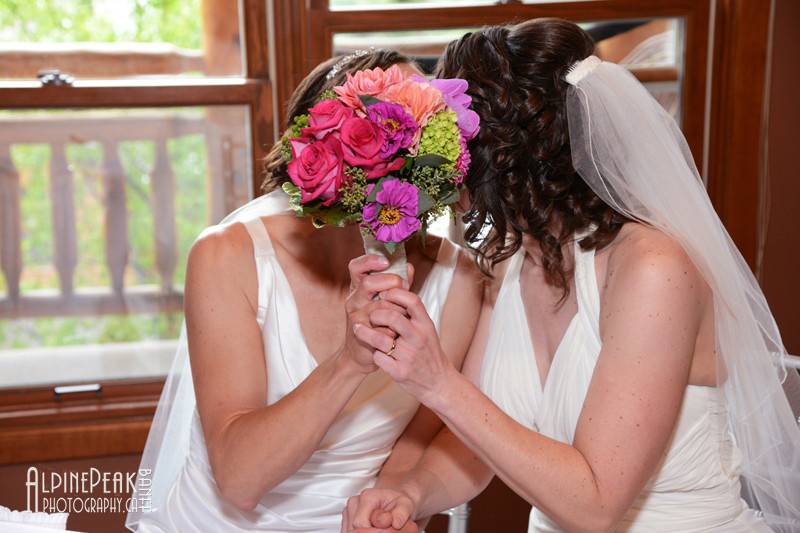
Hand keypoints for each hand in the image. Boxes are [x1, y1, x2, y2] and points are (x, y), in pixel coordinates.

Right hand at [340, 256, 413, 373]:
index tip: (386, 261)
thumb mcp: (383, 301)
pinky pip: (383, 327)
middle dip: (391, 282)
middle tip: (404, 286)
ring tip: (405, 313)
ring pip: (381, 306)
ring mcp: (356, 316)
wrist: (360, 354)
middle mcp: (354, 299)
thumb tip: (409, 267)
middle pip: (368, 283)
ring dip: (398, 308)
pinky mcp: (361, 333)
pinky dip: (393, 329)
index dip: (369, 261)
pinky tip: (396, 332)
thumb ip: (396, 284)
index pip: (356, 267)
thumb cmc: (376, 323)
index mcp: (358, 288)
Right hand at [341, 488, 417, 532]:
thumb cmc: (399, 504)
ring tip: (378, 528)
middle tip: (384, 529)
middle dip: (368, 532)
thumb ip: (401, 513)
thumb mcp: (406, 506)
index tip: (386, 528)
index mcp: (367, 496)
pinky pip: (348, 531)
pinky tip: (371, 529)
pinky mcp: (346, 519)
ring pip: (349, 531)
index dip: (374, 531)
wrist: (394, 501)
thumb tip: (395, 522)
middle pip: (353, 528)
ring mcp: (348, 510)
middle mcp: (354, 502)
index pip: (361, 524)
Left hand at [366, 288, 455, 407]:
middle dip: (376, 314)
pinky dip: (373, 354)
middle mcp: (419, 339)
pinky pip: (378, 358)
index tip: (383, 294)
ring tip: (359, 329)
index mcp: (426, 325)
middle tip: (371, 316)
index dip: (395, 294)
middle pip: (393, 317)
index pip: (412, 301)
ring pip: (380, 339)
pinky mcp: (400, 372)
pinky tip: (374, 352)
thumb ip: (414, 312)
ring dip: (365, 333)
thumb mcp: (427, 329)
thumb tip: (401, 283)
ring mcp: (409, 356)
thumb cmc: (429, 351)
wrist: (438, 382)